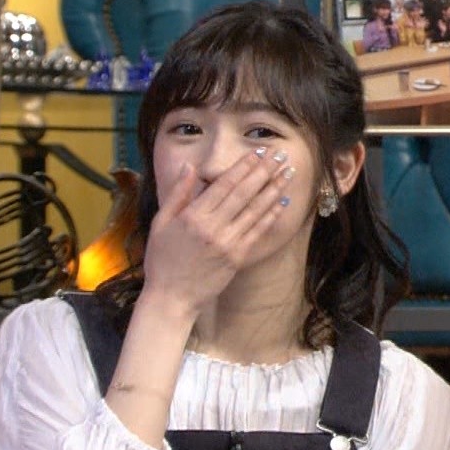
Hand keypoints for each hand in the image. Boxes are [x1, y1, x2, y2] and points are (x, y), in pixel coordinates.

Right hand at [141, 149, 294, 316]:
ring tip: (288, 172)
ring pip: (256, 210)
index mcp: (193, 216)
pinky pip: (258, 231)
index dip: (243, 167)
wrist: (172, 297)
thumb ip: (178, 193)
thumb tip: (189, 167)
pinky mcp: (238, 256)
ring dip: (274, 189)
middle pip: (244, 193)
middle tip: (280, 155)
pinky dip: (271, 215)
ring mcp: (228, 243)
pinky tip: (282, 201)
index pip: (224, 185)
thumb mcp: (161, 222)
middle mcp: (213, 227)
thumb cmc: (162, 259)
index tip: (258, 152)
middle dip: (264, 171)